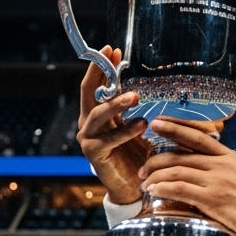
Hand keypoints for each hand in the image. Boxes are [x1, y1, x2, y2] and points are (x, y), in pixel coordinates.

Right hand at [77, 46, 148, 203]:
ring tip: (136, 96)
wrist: (133, 185)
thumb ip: (132, 106)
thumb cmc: (136, 152)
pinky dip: (125, 130)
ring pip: (98, 114)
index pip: (96, 84)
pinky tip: (142, 124)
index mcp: (97, 113)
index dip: (102, 66)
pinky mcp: (94, 154)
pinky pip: (109, 139)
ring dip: (117, 103)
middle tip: (113, 57)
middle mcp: (88, 123)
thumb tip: (147, 82)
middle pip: (89, 92)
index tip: (113, 49)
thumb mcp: (134, 123)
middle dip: (100, 72)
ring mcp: (88, 138)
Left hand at [138, 119, 235, 235]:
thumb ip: (225, 171)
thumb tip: (206, 173)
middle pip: (181, 155)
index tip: (157, 122)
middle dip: (157, 159)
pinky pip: (180, 189)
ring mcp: (217, 181)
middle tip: (143, 167)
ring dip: (156, 177)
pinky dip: (163, 188)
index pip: (197, 137)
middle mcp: (222, 165)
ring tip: (144, 183)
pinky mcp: (213, 200)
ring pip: (177, 171)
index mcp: (230, 157)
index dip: (175, 128)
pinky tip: (154, 191)